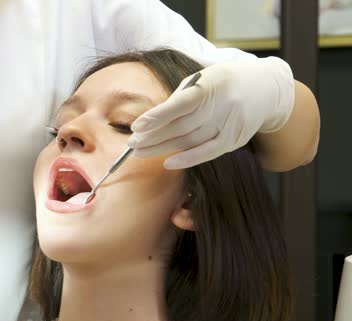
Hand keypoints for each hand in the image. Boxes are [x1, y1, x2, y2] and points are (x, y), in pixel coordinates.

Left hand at [127, 57, 294, 168]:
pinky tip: (168, 162)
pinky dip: (187, 159)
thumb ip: (180, 98)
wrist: (267, 87)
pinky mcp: (235, 139)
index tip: (136, 127)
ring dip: (163, 148)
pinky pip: (208, 152)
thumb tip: (152, 119)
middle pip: (182, 126)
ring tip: (141, 152)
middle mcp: (223, 105)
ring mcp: (230, 123)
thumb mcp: (204, 79)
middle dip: (154, 137)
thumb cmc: (224, 81)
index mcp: (212, 85)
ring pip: (191, 140)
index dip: (157, 117)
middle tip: (132, 144)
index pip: (181, 104)